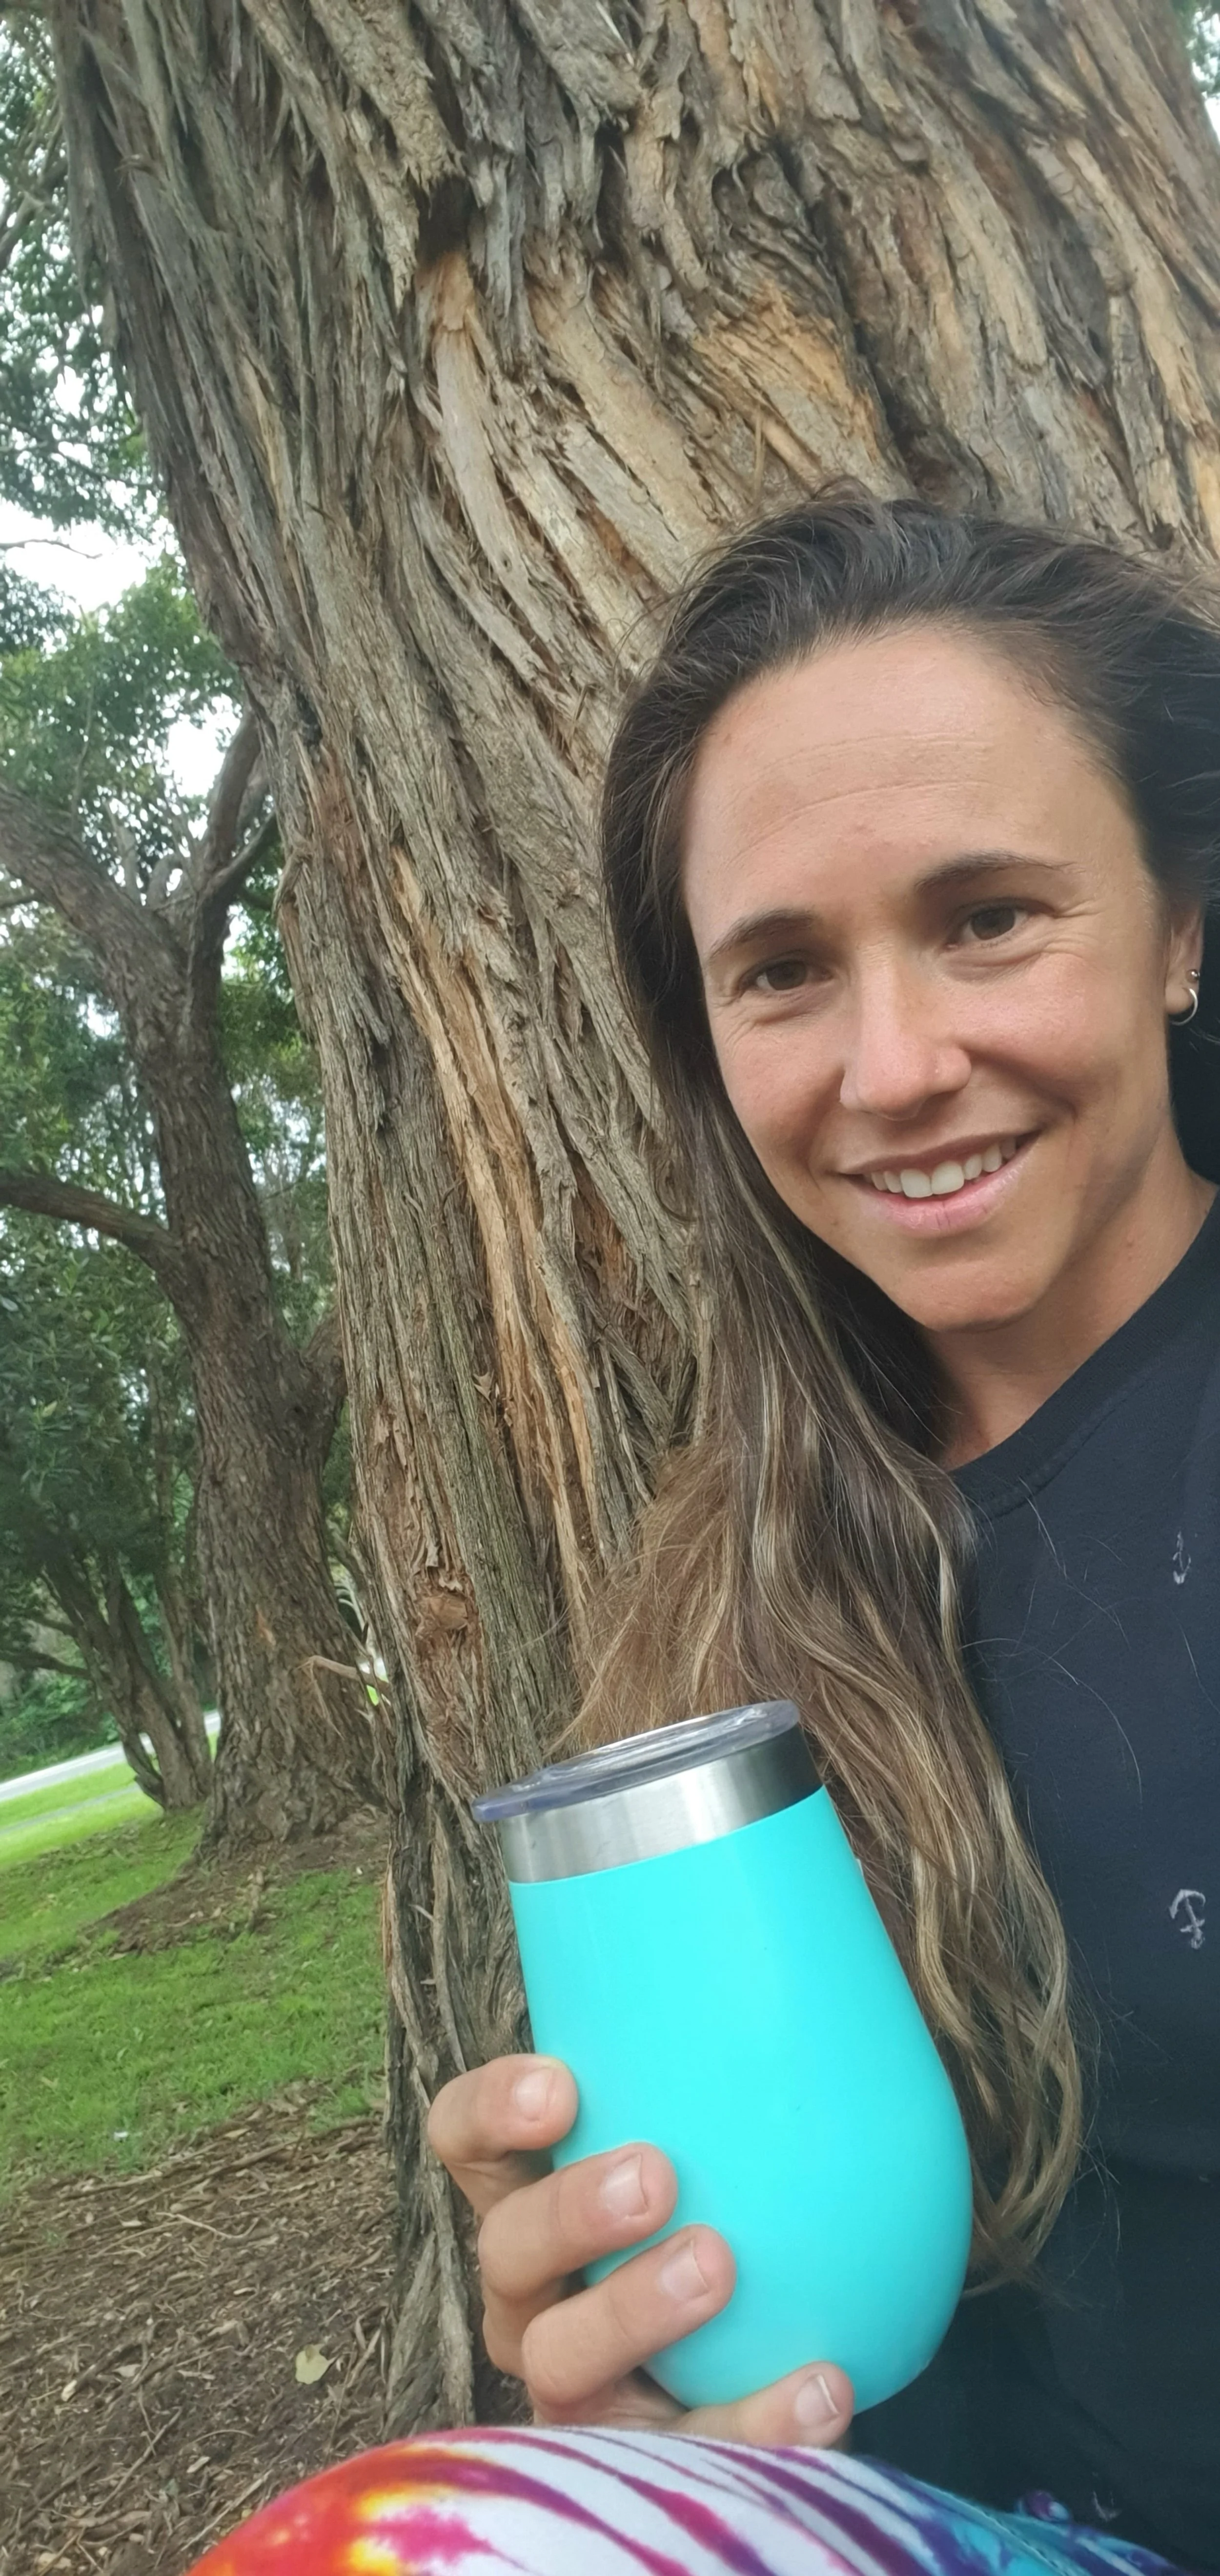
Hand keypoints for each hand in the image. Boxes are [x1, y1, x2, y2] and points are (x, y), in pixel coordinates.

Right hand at [428, 2052, 854, 2444]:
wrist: (795, 2324)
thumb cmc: (741, 2185)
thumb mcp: (722, 2111)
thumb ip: (744, 2033)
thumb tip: (825, 1898)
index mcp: (532, 2190)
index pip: (466, 2140)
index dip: (490, 2111)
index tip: (560, 2082)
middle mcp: (533, 2291)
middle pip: (509, 2254)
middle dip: (571, 2213)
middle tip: (655, 2173)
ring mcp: (580, 2385)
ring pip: (565, 2361)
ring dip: (635, 2311)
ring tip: (719, 2264)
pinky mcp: (645, 2459)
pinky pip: (689, 2452)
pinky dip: (755, 2419)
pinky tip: (823, 2381)